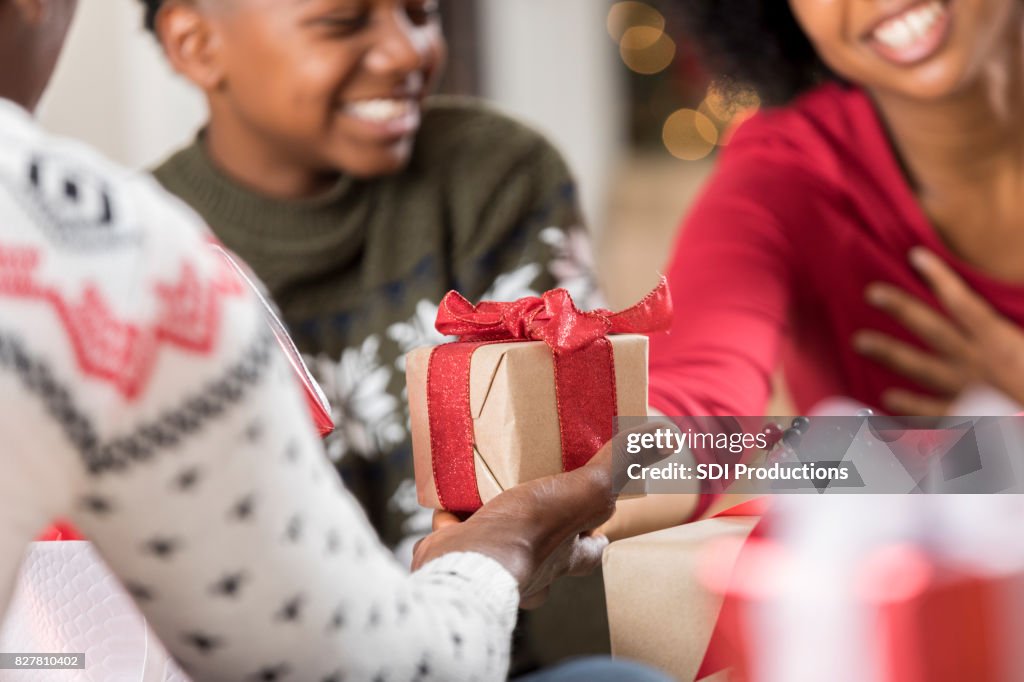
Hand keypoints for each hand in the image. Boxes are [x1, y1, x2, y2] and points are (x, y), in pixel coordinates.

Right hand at [412, 423, 672, 607]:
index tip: (600, 528)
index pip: (591, 549)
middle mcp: (532, 566)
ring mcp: (492, 562)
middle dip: (538, 525)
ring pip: (496, 540)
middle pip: (543, 547)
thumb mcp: (587, 490)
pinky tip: (447, 497)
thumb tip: (667, 438)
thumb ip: (621, 464)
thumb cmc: (533, 533)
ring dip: (493, 517)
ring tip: (485, 486)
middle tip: (534, 495)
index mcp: (566, 555)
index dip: (596, 537)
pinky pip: (454, 534)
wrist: (469, 563)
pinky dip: (452, 518)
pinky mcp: (455, 553)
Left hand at [854, 248, 1023, 414]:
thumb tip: (994, 300)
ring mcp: (968, 393)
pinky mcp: (968, 422)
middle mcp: (977, 364)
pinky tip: (888, 398)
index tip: (916, 256)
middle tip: (871, 293)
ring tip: (860, 341)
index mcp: (1002, 342)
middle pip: (932, 330)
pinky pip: (933, 413)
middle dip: (901, 309)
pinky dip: (910, 407)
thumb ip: (1016, 313)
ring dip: (889, 354)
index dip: (939, 277)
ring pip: (921, 369)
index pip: (963, 302)